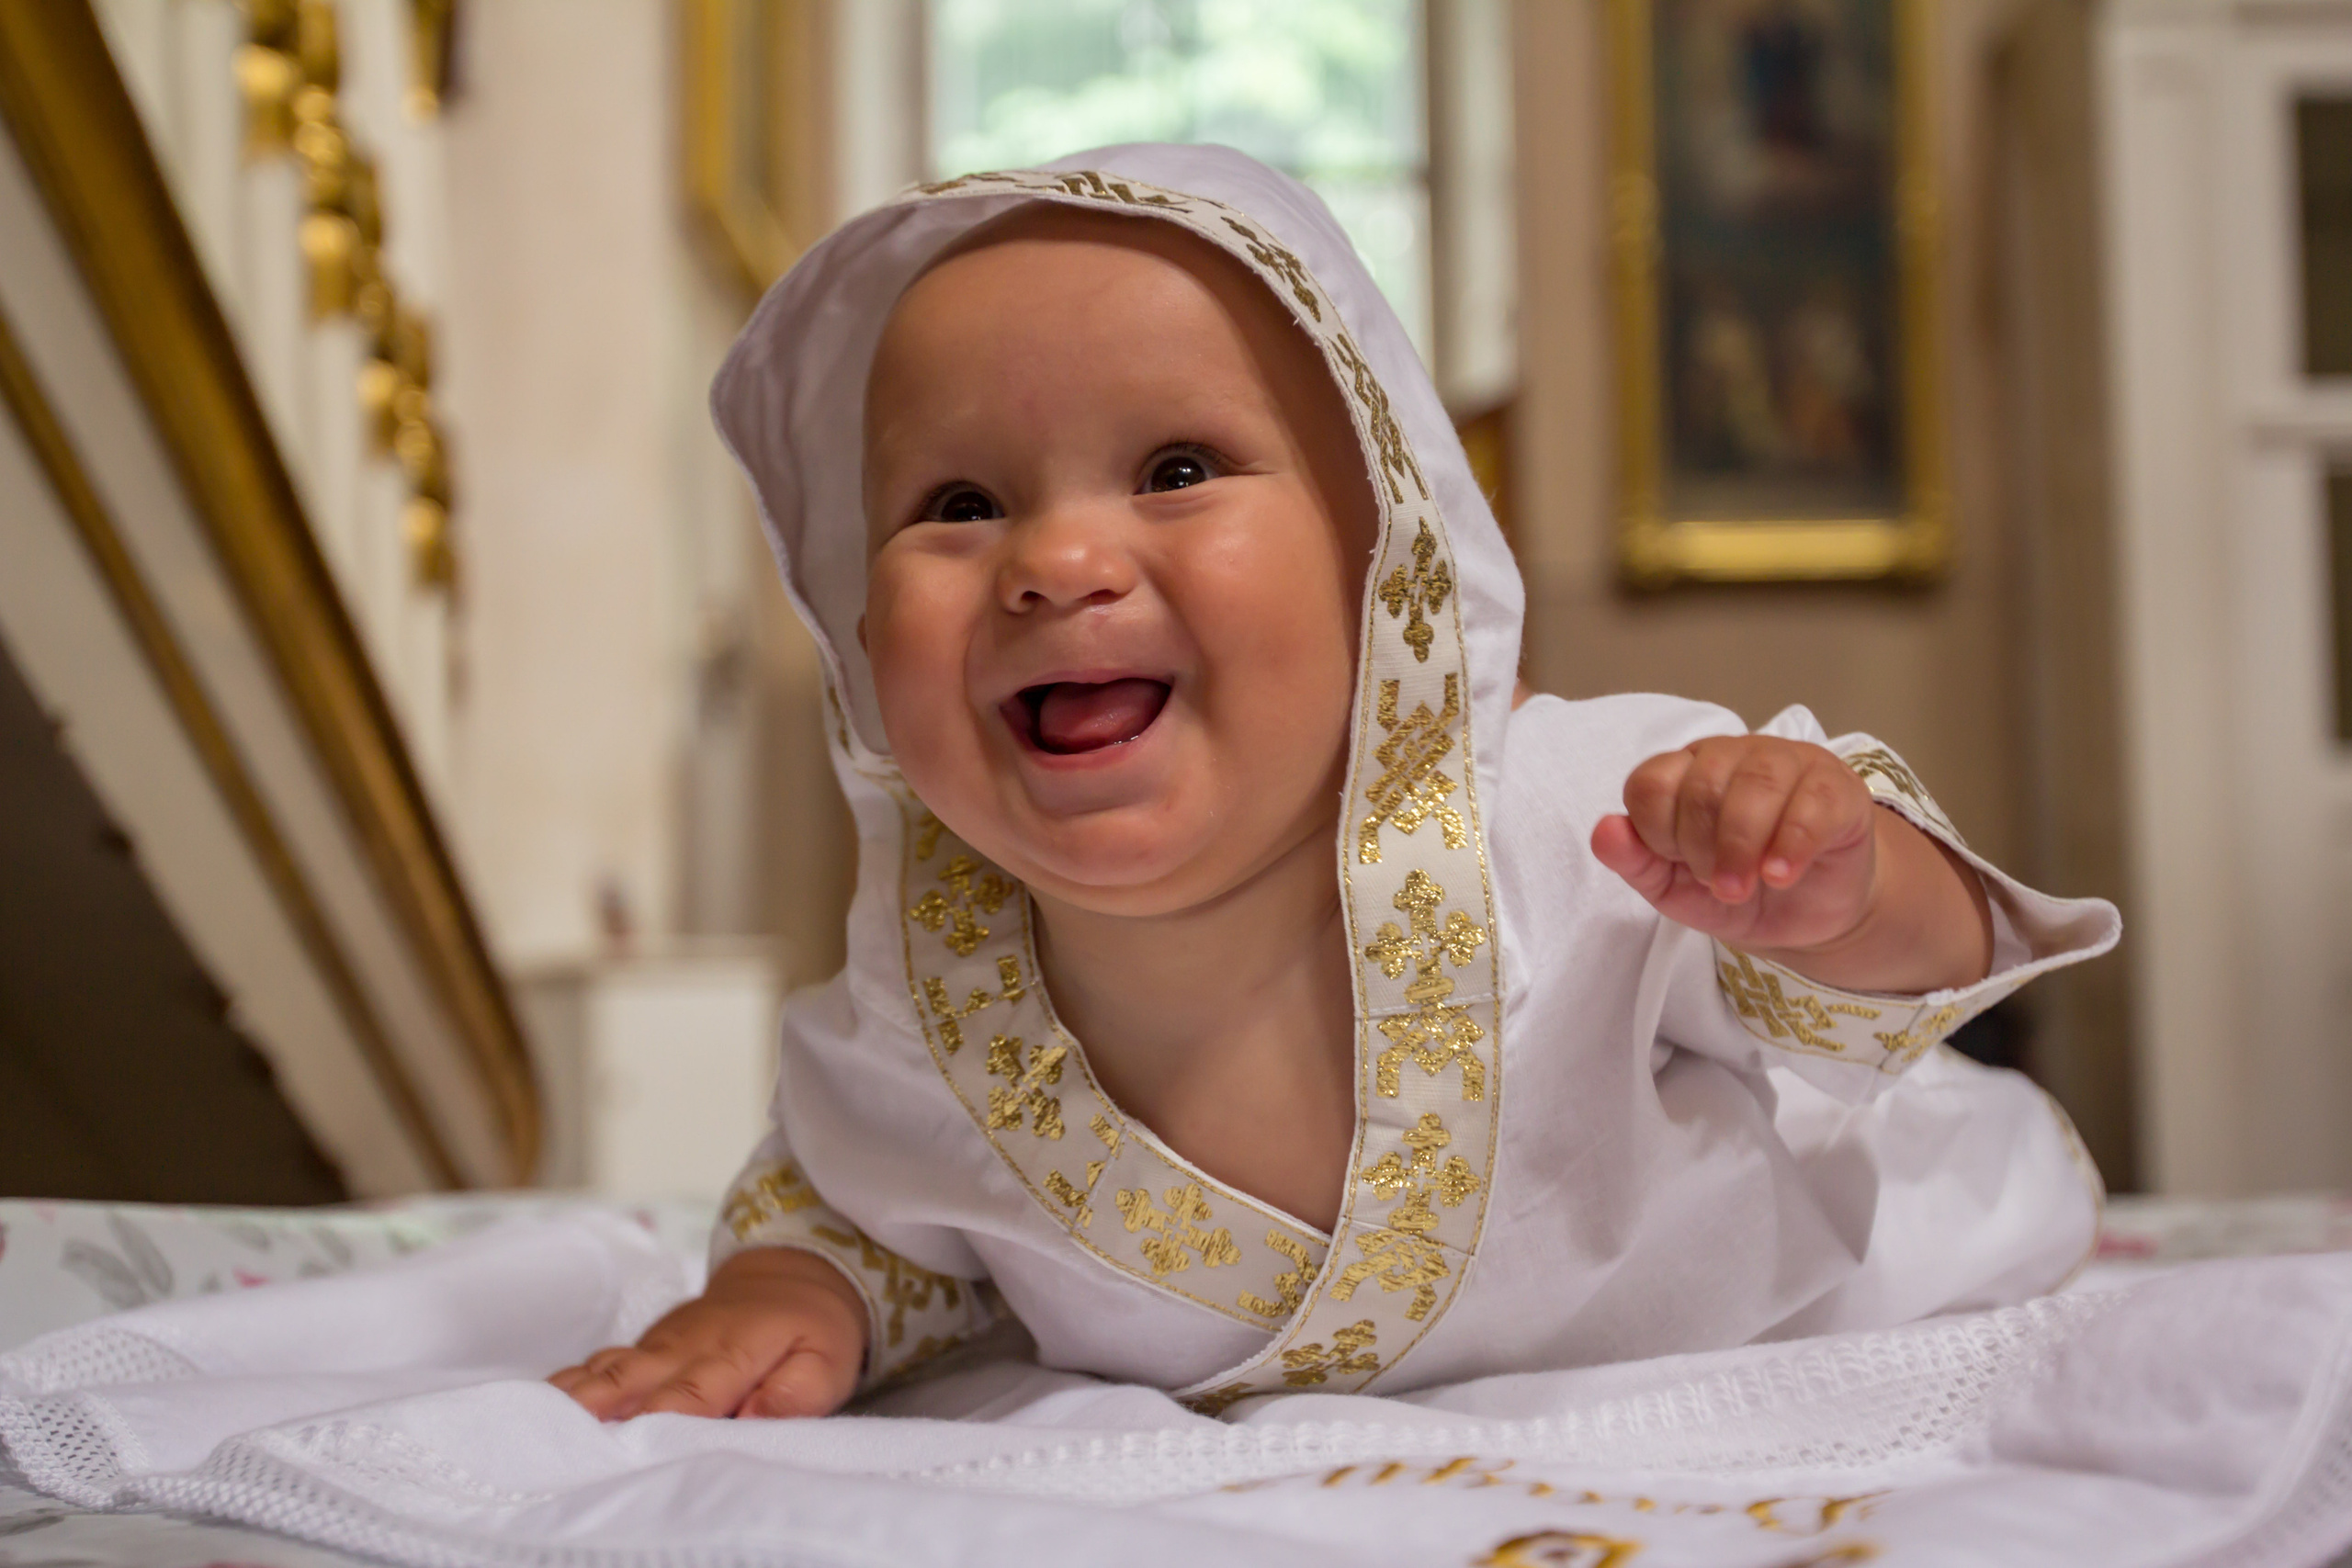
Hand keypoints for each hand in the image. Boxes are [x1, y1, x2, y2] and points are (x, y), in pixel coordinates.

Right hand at [548, 1246, 867, 1419]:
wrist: (791, 1273)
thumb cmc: (813, 1327)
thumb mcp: (829, 1361)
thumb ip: (798, 1392)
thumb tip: (755, 1419)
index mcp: (733, 1352)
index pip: (689, 1395)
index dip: (657, 1420)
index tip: (628, 1445)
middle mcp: (687, 1345)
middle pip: (631, 1379)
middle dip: (593, 1407)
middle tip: (558, 1436)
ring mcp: (661, 1341)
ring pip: (608, 1367)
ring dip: (574, 1395)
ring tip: (536, 1420)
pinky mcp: (648, 1343)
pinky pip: (606, 1362)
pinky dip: (576, 1383)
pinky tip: (547, 1404)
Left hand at [1590, 735, 1990, 993]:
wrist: (1810, 914)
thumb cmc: (1739, 891)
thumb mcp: (1676, 890)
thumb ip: (1636, 862)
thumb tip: (1603, 831)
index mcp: (1684, 772)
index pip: (1650, 783)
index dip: (1658, 832)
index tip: (1680, 866)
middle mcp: (1732, 755)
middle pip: (1701, 785)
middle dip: (1703, 848)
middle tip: (1721, 886)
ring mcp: (1788, 763)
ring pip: (1755, 784)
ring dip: (1743, 846)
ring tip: (1748, 887)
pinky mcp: (1837, 787)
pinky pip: (1810, 803)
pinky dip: (1789, 845)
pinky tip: (1780, 875)